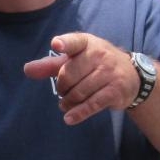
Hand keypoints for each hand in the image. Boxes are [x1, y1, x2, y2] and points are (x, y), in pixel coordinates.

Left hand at [24, 33, 139, 124]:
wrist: (132, 76)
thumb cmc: (96, 64)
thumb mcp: (75, 60)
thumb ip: (50, 65)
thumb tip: (27, 70)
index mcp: (86, 43)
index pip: (74, 41)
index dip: (64, 43)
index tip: (56, 45)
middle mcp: (99, 54)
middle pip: (68, 75)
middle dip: (62, 87)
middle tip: (64, 91)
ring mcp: (109, 72)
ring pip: (78, 92)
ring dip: (68, 102)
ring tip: (67, 103)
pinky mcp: (115, 91)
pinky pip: (92, 104)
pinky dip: (78, 113)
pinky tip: (69, 118)